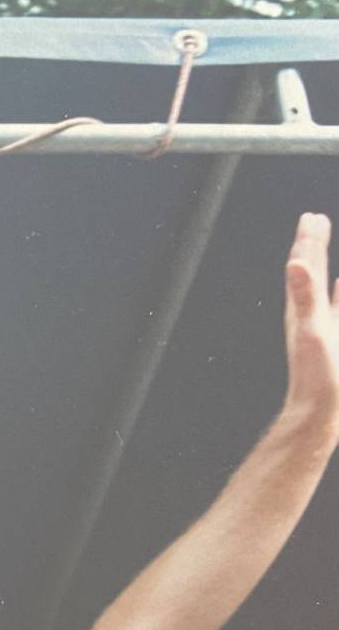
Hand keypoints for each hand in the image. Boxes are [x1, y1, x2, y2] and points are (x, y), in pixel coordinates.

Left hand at [281, 212, 338, 447]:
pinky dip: (337, 293)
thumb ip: (304, 296)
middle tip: (314, 220)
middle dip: (312, 245)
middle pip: (309, 271)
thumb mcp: (312, 330)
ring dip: (322, 264)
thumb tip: (295, 264)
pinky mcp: (331, 339)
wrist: (318, 412)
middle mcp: (306, 315)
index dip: (308, 241)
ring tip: (323, 246)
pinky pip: (335, 307)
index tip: (311, 217)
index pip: (304, 266)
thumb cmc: (315, 376)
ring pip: (320, 286)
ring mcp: (320, 326)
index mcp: (302, 309)